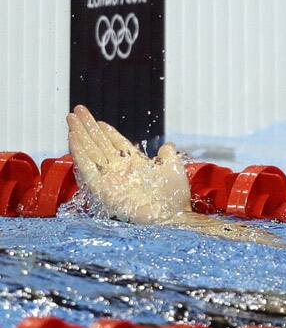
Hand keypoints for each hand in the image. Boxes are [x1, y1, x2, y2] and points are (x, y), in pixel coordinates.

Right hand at [67, 105, 191, 223]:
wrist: (171, 216)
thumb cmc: (174, 197)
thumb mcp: (173, 170)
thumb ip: (168, 157)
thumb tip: (168, 145)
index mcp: (135, 165)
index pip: (116, 144)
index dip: (107, 132)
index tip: (99, 120)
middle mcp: (119, 170)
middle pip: (100, 144)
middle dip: (88, 127)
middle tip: (77, 111)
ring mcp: (109, 178)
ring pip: (90, 151)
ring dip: (80, 135)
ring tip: (70, 118)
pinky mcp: (101, 188)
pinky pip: (87, 167)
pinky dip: (79, 152)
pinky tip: (73, 137)